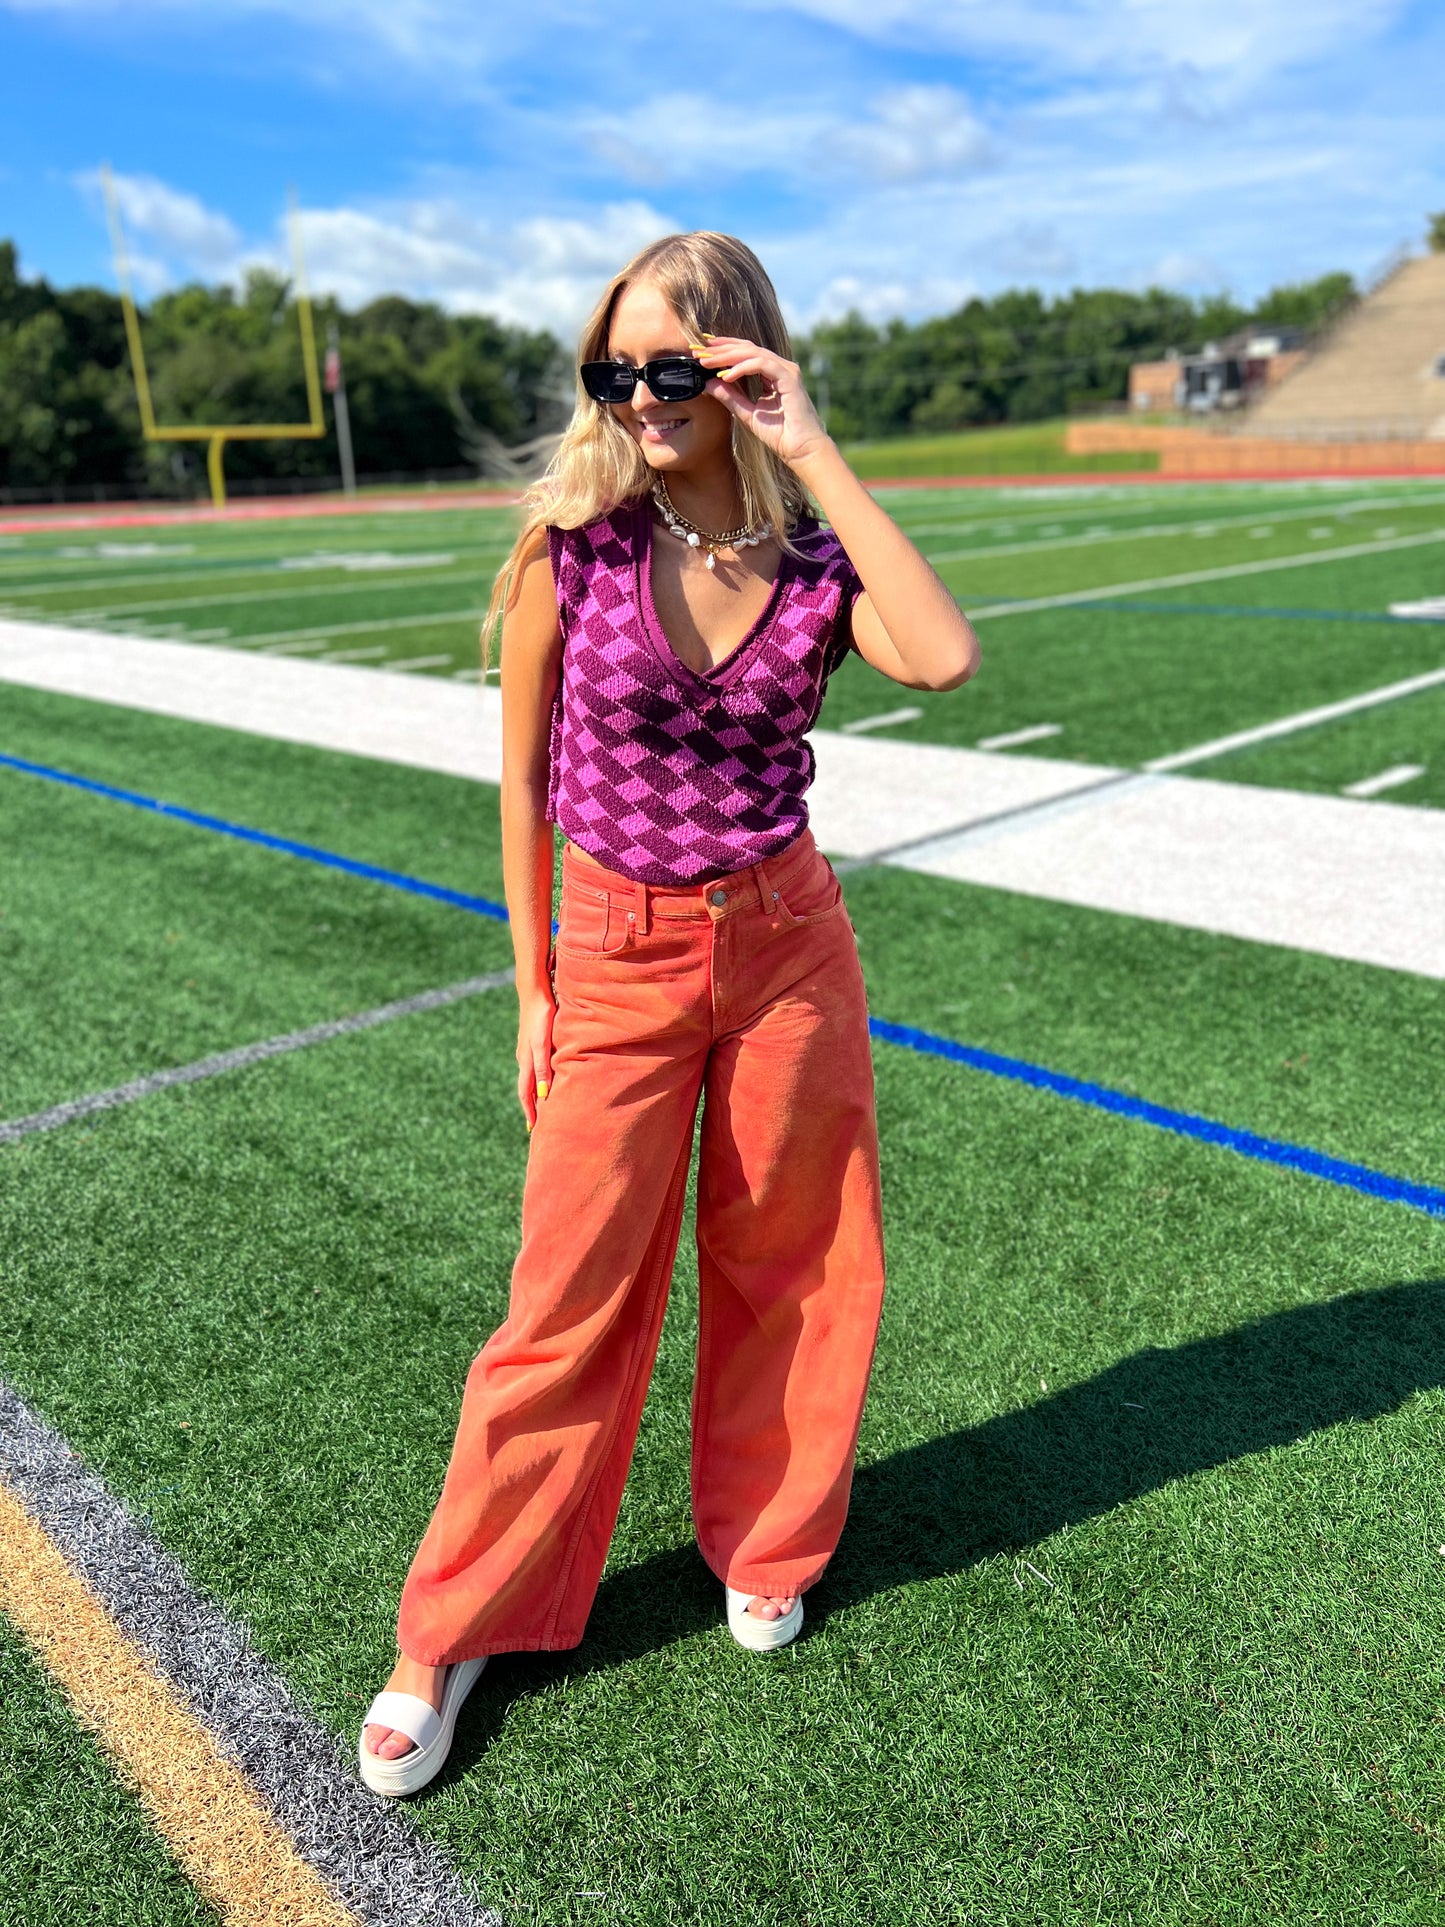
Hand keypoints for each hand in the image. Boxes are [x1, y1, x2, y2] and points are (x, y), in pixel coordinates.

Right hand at [515, 985, 555, 1131]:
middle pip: (526, 1088)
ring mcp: (526, 1049)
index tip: (534, 1129)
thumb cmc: (541, 1017)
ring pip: (530, 1077)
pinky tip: (544, 1077)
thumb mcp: (543, 1044)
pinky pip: (533, 1066)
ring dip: (534, 1093)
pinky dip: (537, 1079)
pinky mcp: (532, 1041)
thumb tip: (542, 1095)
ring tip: (540, 1105)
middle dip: (530, 1106)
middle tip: (536, 1124)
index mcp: (526, 1062)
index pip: (526, 1093)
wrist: (533, 992)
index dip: (530, 1111)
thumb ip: (542, 1068)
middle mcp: (524, 1058)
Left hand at [696, 336, 831, 470]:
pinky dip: (742, 368)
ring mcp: (786, 370)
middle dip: (720, 349)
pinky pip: (762, 364)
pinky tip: (727, 376)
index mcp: (771, 373)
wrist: (801, 450)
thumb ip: (730, 397)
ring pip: (753, 352)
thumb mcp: (747, 413)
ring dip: (727, 356)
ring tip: (707, 363)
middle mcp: (779, 367)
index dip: (722, 349)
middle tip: (698, 352)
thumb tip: (708, 383)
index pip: (745, 353)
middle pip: (746, 348)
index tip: (700, 351)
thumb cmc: (780, 435)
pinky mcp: (789, 377)